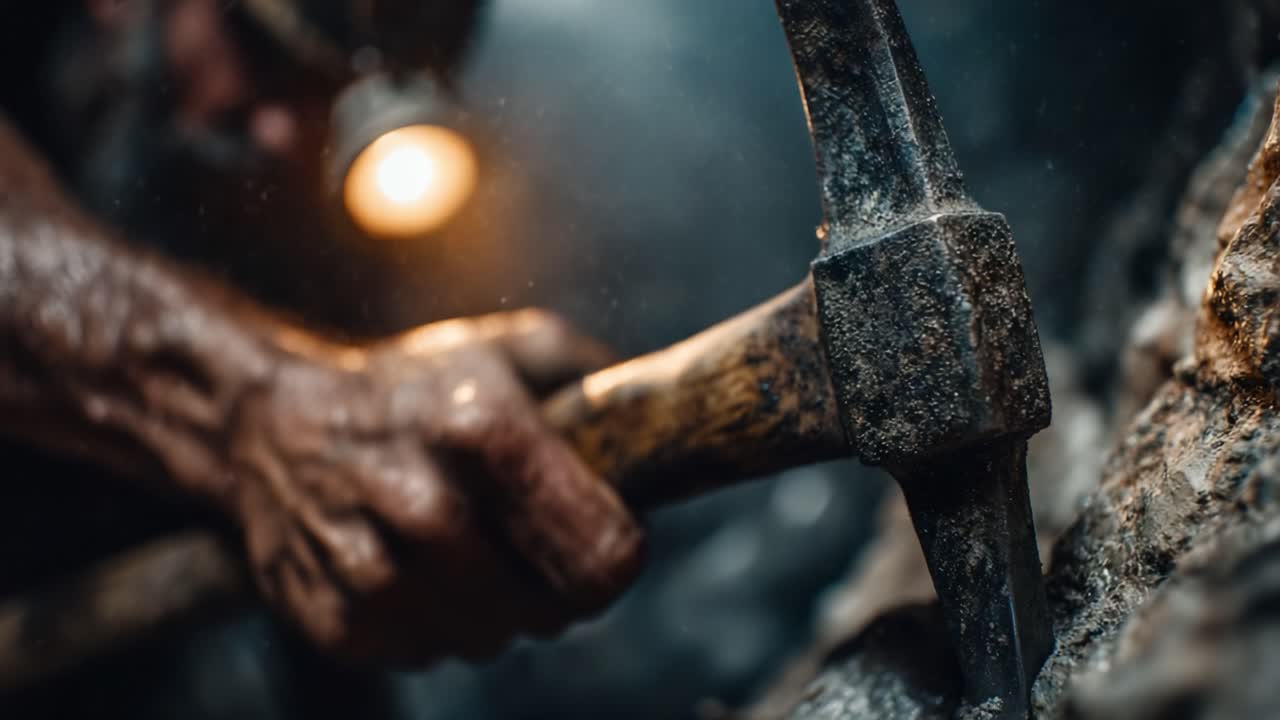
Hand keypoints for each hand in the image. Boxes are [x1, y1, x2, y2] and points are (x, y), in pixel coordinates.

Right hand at [225, 310, 642, 663]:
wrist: (267, 423)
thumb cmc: (406, 388)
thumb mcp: (509, 349)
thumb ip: (595, 377)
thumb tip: (663, 418)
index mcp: (487, 433)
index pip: (605, 555)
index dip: (619, 554)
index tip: (604, 535)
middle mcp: (428, 508)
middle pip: (554, 610)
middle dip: (555, 582)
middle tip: (524, 538)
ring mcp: (376, 573)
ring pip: (494, 640)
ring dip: (494, 606)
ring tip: (460, 546)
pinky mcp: (337, 620)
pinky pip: (430, 654)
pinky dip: (435, 622)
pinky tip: (411, 566)